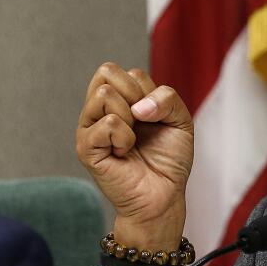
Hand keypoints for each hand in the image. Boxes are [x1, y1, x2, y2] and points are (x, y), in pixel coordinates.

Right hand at [76, 62, 193, 250]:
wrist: (165, 194)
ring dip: (130, 117)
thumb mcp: (180, 120)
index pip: (128, 71)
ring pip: (104, 93)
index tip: (154, 117)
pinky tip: (124, 152)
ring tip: (132, 140)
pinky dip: (125, 137)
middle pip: (106, 71)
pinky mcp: (86, 148)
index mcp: (121, 99)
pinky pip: (107, 123)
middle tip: (142, 124)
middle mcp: (100, 110)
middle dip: (135, 94)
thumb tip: (138, 107)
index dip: (148, 91)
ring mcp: (90, 127)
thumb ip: (167, 98)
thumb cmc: (169, 159)